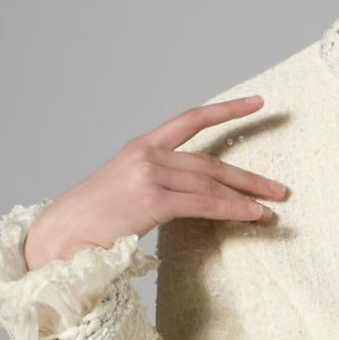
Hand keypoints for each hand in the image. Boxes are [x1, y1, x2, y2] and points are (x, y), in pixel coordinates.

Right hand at [23, 96, 289, 269]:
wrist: (59, 237)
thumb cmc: (91, 222)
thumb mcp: (124, 190)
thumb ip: (157, 183)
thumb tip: (194, 195)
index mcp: (140, 148)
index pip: (190, 120)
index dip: (227, 110)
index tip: (258, 102)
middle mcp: (146, 155)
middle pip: (210, 162)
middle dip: (248, 177)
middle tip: (279, 188)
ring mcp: (148, 175)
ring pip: (211, 183)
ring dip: (246, 197)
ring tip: (273, 208)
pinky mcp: (151, 200)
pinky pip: (204, 204)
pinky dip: (233, 210)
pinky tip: (253, 216)